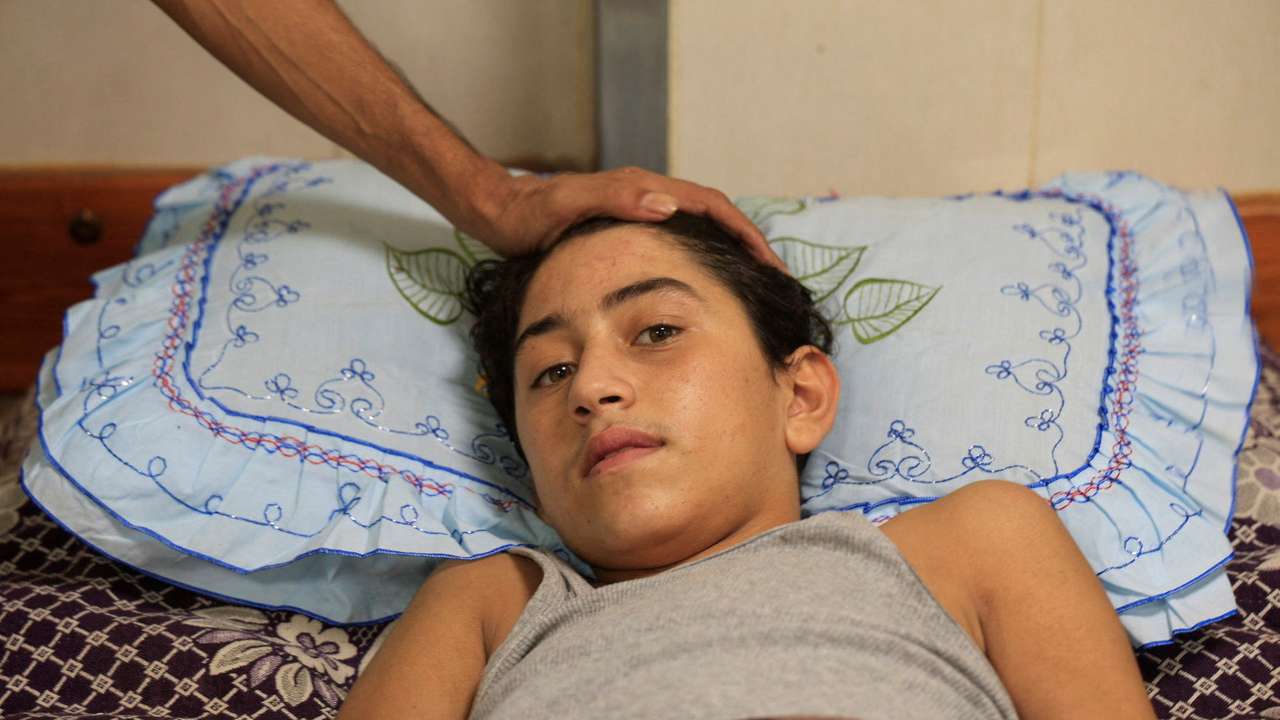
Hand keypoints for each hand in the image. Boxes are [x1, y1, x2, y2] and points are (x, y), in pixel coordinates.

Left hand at [472, 167, 786, 272]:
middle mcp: (648, 198)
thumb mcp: (567, 204)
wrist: (500, 213)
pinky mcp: (629, 233)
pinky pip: (678, 246)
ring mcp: (640, 215)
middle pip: (716, 221)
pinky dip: (700, 265)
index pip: (713, 207)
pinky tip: (703, 292)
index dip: (746, 235)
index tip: (771, 265)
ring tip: (751, 292)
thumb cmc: (529, 213)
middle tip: (776, 286)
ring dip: (729, 259)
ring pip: (700, 235)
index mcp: (644, 190)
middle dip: (750, 249)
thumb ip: (615, 198)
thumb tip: (668, 203)